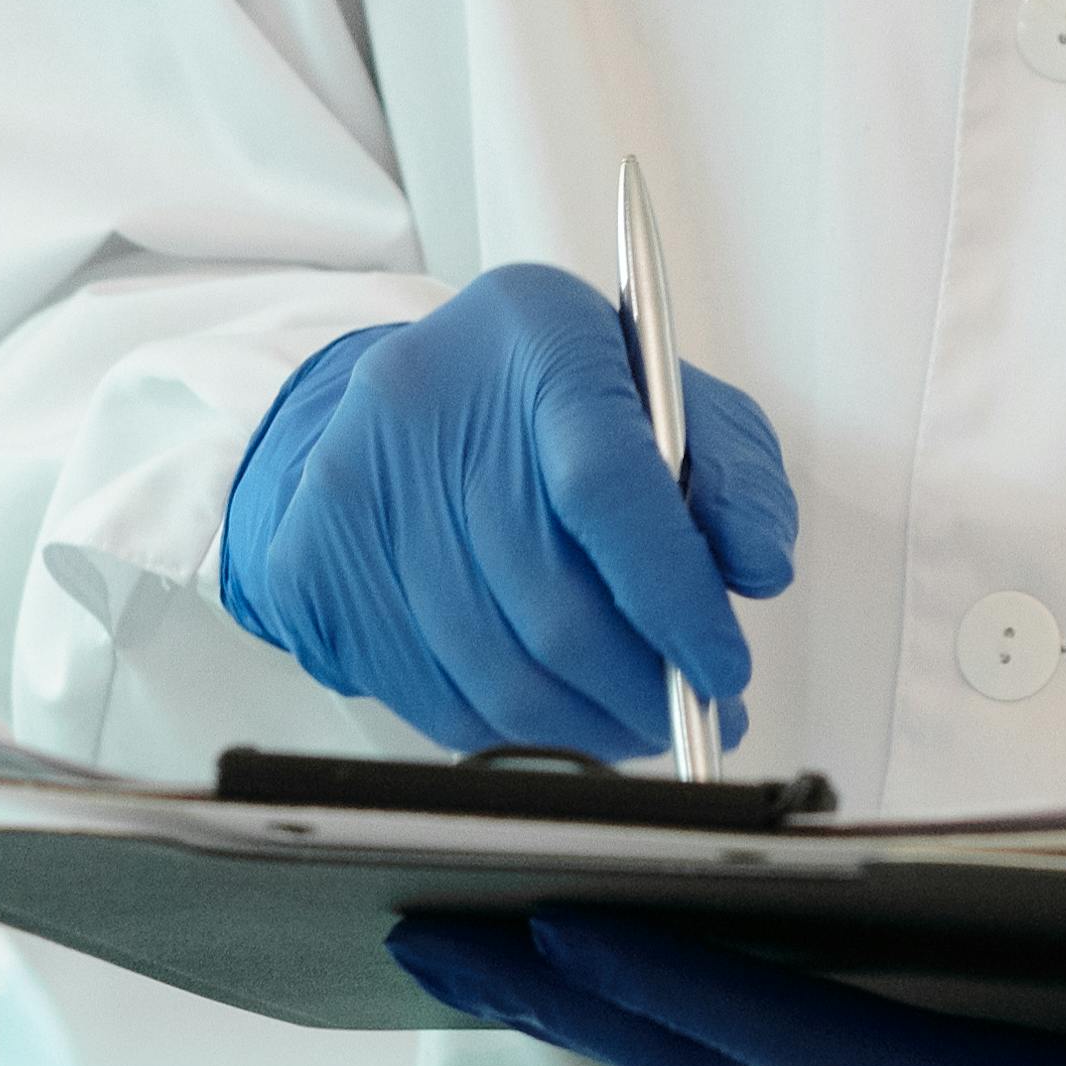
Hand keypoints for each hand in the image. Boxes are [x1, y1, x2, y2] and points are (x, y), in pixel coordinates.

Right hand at [216, 265, 799, 759]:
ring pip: (491, 668)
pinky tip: (551, 708)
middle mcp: (425, 402)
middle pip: (548, 599)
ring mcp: (351, 485)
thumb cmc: (551, 401)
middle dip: (640, 687)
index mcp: (533, 337)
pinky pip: (429, 695)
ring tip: (633, 723)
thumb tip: (755, 567)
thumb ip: (732, 471)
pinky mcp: (310, 561)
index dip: (673, 598)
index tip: (721, 670)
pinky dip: (508, 728)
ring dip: (584, 726)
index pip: (607, 485)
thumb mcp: (664, 394)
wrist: (411, 395)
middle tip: (692, 716)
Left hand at [390, 915, 1065, 1065]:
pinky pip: (802, 1065)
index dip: (670, 979)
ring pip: (746, 1062)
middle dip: (572, 993)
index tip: (544, 920)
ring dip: (618, 1004)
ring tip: (491, 935)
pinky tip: (660, 967)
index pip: (796, 1039)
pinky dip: (711, 1012)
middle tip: (420, 928)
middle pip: (720, 1055)